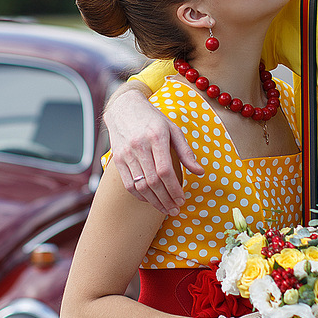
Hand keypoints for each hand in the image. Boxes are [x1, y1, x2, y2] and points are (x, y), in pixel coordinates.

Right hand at [104, 85, 202, 214]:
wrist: (123, 108)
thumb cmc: (153, 120)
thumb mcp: (173, 130)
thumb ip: (186, 152)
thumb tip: (200, 172)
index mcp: (156, 136)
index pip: (165, 170)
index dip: (174, 188)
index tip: (182, 199)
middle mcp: (139, 146)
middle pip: (153, 181)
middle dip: (166, 199)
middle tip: (175, 209)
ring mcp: (126, 153)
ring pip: (140, 186)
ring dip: (154, 202)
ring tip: (165, 209)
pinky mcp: (117, 159)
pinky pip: (128, 184)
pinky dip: (140, 196)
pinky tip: (151, 200)